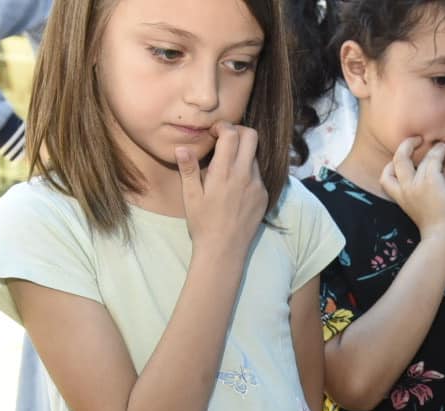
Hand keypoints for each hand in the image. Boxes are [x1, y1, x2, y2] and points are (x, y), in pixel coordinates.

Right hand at [178, 123, 267, 257]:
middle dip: (238, 131)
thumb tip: (181, 148)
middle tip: (224, 140)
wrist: (224, 250)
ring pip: (255, 155)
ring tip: (227, 166)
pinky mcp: (263, 196)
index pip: (232, 134)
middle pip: (252, 136)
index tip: (213, 133)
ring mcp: (257, 186)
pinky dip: (247, 171)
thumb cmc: (203, 224)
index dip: (222, 127)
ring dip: (242, 153)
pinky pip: (258, 174)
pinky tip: (235, 185)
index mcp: (224, 173)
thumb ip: (188, 169)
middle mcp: (244, 176)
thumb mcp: (190, 197)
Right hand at [381, 137, 444, 237]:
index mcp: (400, 198)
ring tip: (442, 147)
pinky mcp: (431, 180)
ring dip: (433, 150)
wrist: (441, 235)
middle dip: (405, 145)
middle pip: (397, 160)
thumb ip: (425, 190)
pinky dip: (440, 152)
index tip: (399, 162)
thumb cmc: (436, 225)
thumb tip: (442, 174)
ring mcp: (417, 183)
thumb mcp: (422, 207)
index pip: (385, 178)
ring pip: (421, 158)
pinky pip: (434, 158)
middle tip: (415, 140)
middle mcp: (405, 189)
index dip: (390, 167)